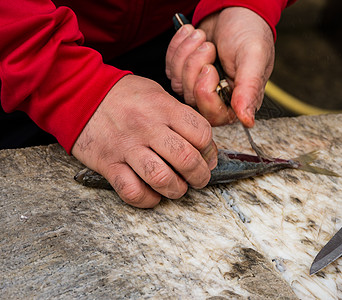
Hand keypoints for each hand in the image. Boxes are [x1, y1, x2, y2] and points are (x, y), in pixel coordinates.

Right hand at [72, 75, 217, 207]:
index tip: (207, 157)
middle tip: (199, 178)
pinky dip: (147, 199)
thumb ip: (180, 116)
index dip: (210, 150)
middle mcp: (147, 127)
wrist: (79, 92)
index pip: (201, 133)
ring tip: (178, 187)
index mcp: (163, 108)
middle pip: (186, 159)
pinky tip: (152, 194)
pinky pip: (132, 191)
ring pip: (161, 178)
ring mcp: (126, 147)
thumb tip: (203, 145)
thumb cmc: (124, 95)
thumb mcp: (157, 93)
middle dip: (200, 175)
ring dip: (176, 189)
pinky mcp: (108, 164)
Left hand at [166, 7, 274, 127]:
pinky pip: (170, 69)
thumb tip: (248, 120)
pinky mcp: (186, 73)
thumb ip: (249, 89)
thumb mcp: (253, 58)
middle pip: (192, 99)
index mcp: (239, 100)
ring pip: (179, 84)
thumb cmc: (250, 32)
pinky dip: (178, 47)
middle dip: (194, 67)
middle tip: (209, 46)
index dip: (205, 93)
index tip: (209, 69)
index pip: (214, 115)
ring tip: (202, 36)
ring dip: (186, 54)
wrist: (235, 9)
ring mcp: (199, 86)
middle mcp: (218, 97)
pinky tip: (191, 35)